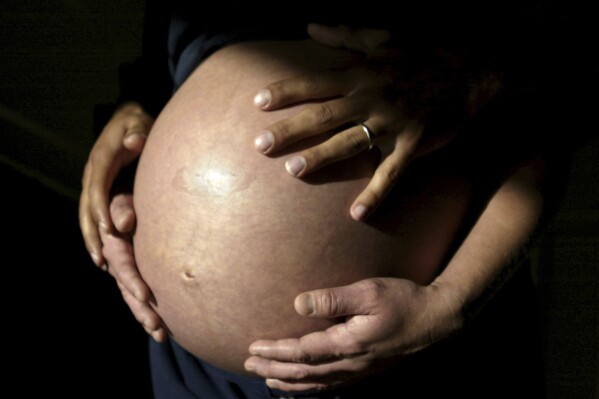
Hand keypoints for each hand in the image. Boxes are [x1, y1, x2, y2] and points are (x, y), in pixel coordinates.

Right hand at [79, 102, 152, 267]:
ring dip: (91, 239)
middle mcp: (93, 174)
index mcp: (102, 159)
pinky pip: (92, 215)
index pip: (98, 187)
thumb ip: (138, 132)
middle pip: (87, 208)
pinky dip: (94, 233)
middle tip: (101, 258)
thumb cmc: (137, 124)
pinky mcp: (98, 190)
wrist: (127, 121)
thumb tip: (135, 141)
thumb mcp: (139, 124)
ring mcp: (93, 183)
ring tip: (100, 263)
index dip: (101, 208)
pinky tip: (103, 253)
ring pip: (85, 215)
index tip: (110, 229)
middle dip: (92, 233)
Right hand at [100, 193, 165, 341]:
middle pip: (125, 287)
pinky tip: (160, 326)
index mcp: (113, 239)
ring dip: (143, 314)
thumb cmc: (129, 187)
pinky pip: (138, 292)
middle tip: (156, 327)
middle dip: (140, 308)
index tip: (147, 296)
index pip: (121, 263)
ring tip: (160, 335)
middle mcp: (116, 255)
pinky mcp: (135, 267)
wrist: (129, 185)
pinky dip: (146, 308)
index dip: (132, 280)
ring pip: (131, 295)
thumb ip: (122, 205)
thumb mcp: (123, 192)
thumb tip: (125, 221)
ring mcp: (125, 263)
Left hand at [244, 278, 462, 390]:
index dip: (274, 352)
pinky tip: (303, 385)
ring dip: (288, 382)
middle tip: (249, 365)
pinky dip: (311, 388)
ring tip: (268, 380)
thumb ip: (334, 298)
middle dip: (273, 370)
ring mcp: (360, 371)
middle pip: (303, 373)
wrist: (437, 320)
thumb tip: (298, 305)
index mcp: (348, 344)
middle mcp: (351, 364)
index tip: (252, 348)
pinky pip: (332, 385)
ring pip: (316, 384)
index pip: (301, 352)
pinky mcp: (367, 370)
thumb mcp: (369, 292)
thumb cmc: (404, 300)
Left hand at [254, 24, 494, 219]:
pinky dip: (375, 194)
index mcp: (361, 73)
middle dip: (290, 130)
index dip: (285, 92)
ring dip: (321, 157)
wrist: (470, 71)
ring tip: (293, 170)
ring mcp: (391, 123)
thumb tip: (310, 25)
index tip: (257, 102)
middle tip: (260, 145)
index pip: (314, 83)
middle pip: (322, 115)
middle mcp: (371, 98)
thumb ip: (344, 35)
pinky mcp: (411, 144)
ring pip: (349, 142)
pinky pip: (390, 173)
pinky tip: (356, 215)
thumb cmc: (423, 52)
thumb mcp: (383, 36)